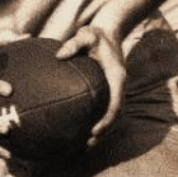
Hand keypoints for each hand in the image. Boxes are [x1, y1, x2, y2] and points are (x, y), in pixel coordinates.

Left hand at [55, 25, 124, 144]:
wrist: (110, 30)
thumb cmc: (97, 33)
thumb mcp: (86, 34)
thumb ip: (74, 43)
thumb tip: (58, 55)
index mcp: (117, 77)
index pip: (115, 104)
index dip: (106, 120)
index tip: (94, 131)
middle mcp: (119, 86)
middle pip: (115, 115)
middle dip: (103, 132)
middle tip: (87, 145)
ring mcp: (116, 89)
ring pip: (112, 115)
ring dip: (102, 131)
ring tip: (84, 145)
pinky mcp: (110, 90)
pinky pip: (106, 109)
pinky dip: (98, 121)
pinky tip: (82, 130)